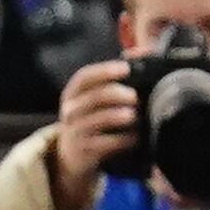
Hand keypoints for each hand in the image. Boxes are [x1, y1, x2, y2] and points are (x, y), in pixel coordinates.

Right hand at [47, 58, 137, 209]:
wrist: (73, 156)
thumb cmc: (92, 120)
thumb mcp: (95, 100)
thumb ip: (114, 80)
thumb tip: (139, 53)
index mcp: (73, 93)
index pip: (84, 77)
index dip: (104, 71)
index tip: (126, 68)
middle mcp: (70, 110)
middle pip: (93, 97)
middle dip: (116, 94)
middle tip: (136, 97)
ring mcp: (75, 131)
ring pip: (96, 120)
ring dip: (118, 116)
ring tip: (134, 116)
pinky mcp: (84, 151)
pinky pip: (105, 144)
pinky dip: (123, 140)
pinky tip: (135, 137)